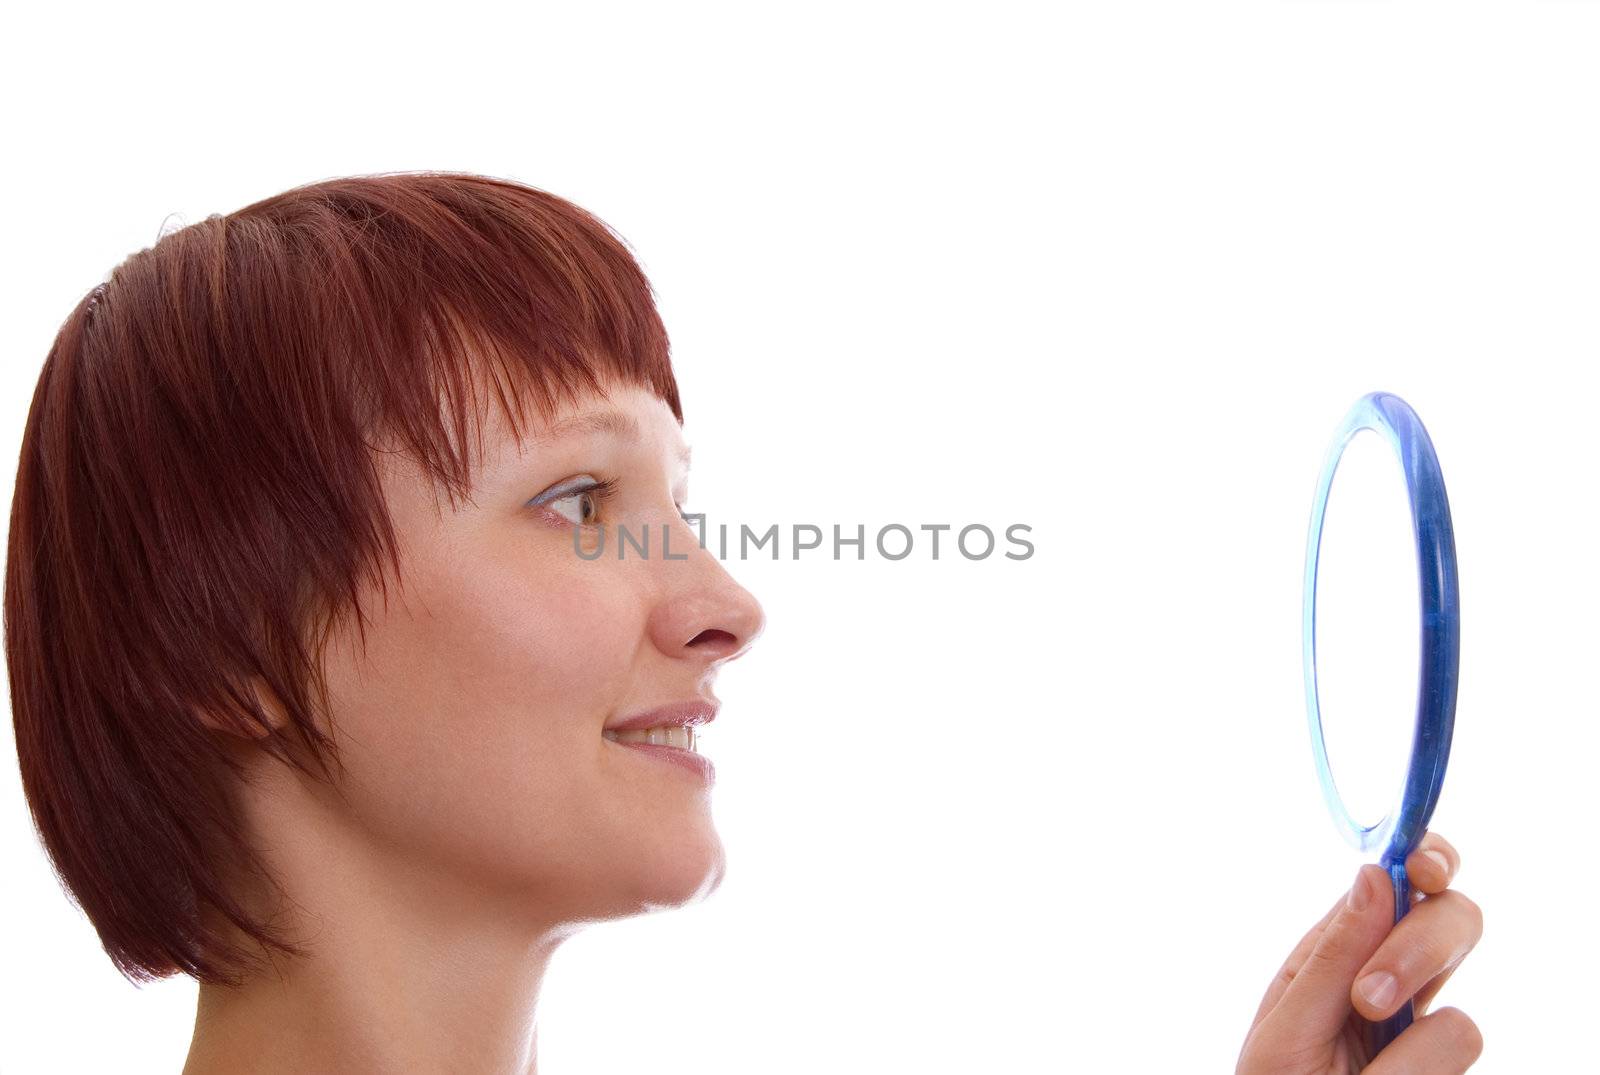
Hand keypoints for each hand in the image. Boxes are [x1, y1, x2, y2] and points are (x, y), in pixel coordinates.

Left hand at [1236, 832, 1482, 1072]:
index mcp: (1341, 951)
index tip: (1424, 865)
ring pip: (1458, 1019)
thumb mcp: (1285, 1026)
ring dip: (1405, 1051)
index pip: (1402, 881)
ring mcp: (1424, 1037)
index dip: (1427, 858)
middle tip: (1368, 998)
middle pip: (1453, 925)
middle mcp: (1393, 983)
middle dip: (1420, 951)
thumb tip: (1375, 874)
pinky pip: (1455, 1058)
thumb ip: (1332, 956)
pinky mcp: (1443, 1074)